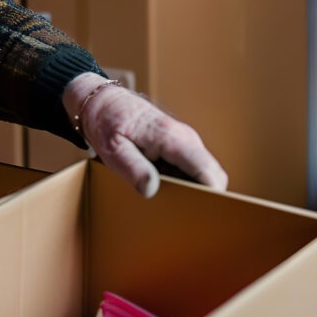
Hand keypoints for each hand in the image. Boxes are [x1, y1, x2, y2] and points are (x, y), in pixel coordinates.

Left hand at [64, 72, 227, 197]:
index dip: (211, 197)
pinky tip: (162, 191)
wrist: (104, 102)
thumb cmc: (108, 123)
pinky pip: (191, 170)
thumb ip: (133, 168)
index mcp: (173, 138)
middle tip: (176, 213)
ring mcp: (185, 142)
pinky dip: (182, 183)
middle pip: (212, 177)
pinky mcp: (179, 147)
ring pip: (203, 175)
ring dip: (191, 191)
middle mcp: (186, 139)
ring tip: (165, 203)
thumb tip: (152, 190)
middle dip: (202, 198)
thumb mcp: (113, 148)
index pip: (210, 173)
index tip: (196, 214)